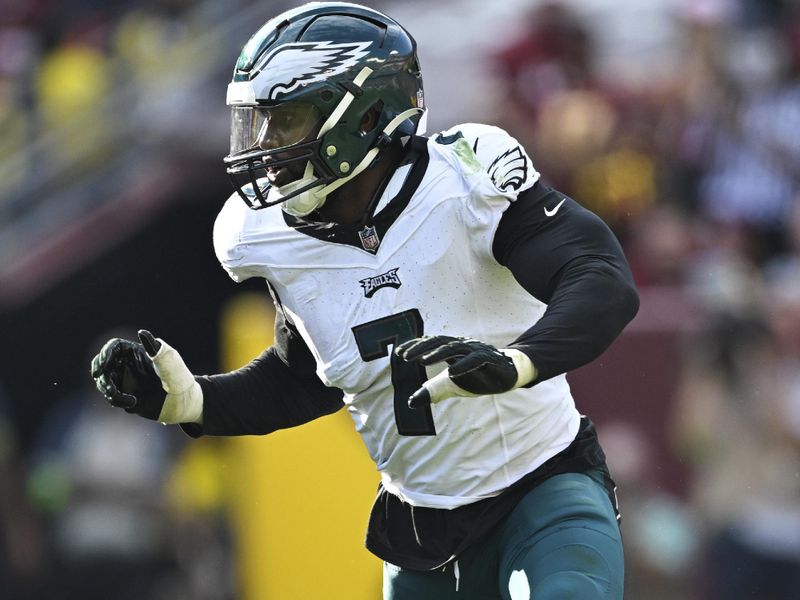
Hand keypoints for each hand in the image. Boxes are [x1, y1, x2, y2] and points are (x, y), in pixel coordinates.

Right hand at [90, 330, 202, 422]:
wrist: (182, 399)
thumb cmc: (177, 375)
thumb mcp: (167, 360)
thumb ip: (154, 348)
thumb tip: (142, 333)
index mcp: (135, 352)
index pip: (114, 347)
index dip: (105, 354)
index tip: (104, 364)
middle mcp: (127, 365)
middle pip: (103, 363)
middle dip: (99, 370)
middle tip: (100, 377)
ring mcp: (124, 380)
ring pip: (104, 382)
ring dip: (107, 388)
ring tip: (120, 396)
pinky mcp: (124, 395)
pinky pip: (112, 397)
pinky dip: (117, 400)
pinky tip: (133, 402)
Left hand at [395, 335, 535, 406]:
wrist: (508, 374)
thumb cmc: (478, 376)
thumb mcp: (452, 385)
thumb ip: (434, 390)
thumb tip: (411, 402)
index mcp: (452, 348)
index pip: (431, 342)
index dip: (415, 346)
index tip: (399, 353)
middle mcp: (462, 345)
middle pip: (439, 341)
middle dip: (421, 347)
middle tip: (405, 357)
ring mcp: (476, 350)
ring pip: (454, 348)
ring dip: (437, 353)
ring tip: (422, 362)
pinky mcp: (489, 359)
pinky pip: (475, 360)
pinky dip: (463, 365)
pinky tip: (452, 373)